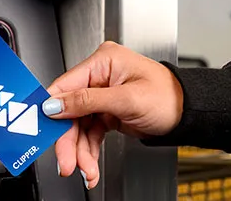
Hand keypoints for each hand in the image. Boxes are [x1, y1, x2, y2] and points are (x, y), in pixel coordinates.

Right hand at [41, 41, 182, 188]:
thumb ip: (87, 101)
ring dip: (79, 151)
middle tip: (66, 162)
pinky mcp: (106, 111)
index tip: (41, 128)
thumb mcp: (126, 99)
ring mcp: (102, 94)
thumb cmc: (168, 98)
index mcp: (102, 61)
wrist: (189, 114)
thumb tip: (55, 104)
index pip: (65, 85)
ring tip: (85, 170)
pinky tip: (89, 164)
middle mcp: (99, 76)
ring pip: (78, 125)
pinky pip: (89, 132)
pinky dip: (88, 150)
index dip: (52, 109)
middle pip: (69, 110)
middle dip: (68, 140)